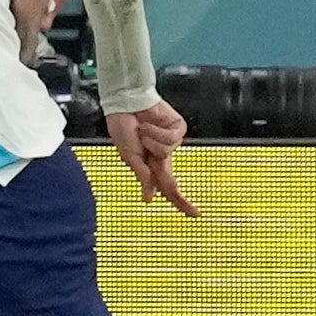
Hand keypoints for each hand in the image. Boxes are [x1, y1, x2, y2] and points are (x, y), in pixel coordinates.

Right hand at [109, 98, 201, 215]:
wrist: (125, 101)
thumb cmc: (122, 125)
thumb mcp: (128, 154)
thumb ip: (141, 175)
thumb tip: (148, 197)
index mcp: (150, 163)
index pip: (166, 186)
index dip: (179, 201)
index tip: (193, 214)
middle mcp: (163, 155)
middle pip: (172, 179)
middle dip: (178, 196)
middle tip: (193, 213)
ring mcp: (172, 142)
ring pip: (165, 153)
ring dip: (150, 141)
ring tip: (142, 132)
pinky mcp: (178, 129)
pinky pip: (170, 139)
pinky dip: (155, 132)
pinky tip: (148, 125)